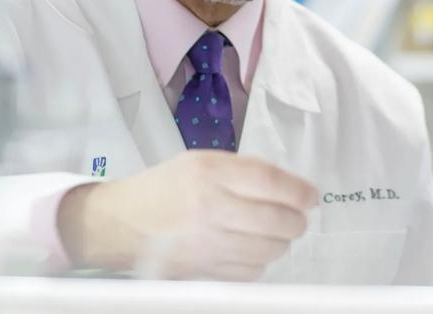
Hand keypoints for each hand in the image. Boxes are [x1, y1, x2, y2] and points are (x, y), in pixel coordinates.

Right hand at [57, 151, 317, 280]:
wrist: (120, 223)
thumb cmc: (165, 188)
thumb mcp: (201, 161)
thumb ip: (245, 170)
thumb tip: (291, 186)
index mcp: (209, 173)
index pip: (270, 182)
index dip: (299, 191)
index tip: (312, 197)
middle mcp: (209, 208)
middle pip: (277, 220)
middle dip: (296, 219)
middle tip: (297, 217)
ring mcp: (207, 244)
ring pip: (269, 249)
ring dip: (281, 241)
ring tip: (274, 232)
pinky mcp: (204, 271)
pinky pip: (251, 271)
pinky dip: (259, 261)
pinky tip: (251, 249)